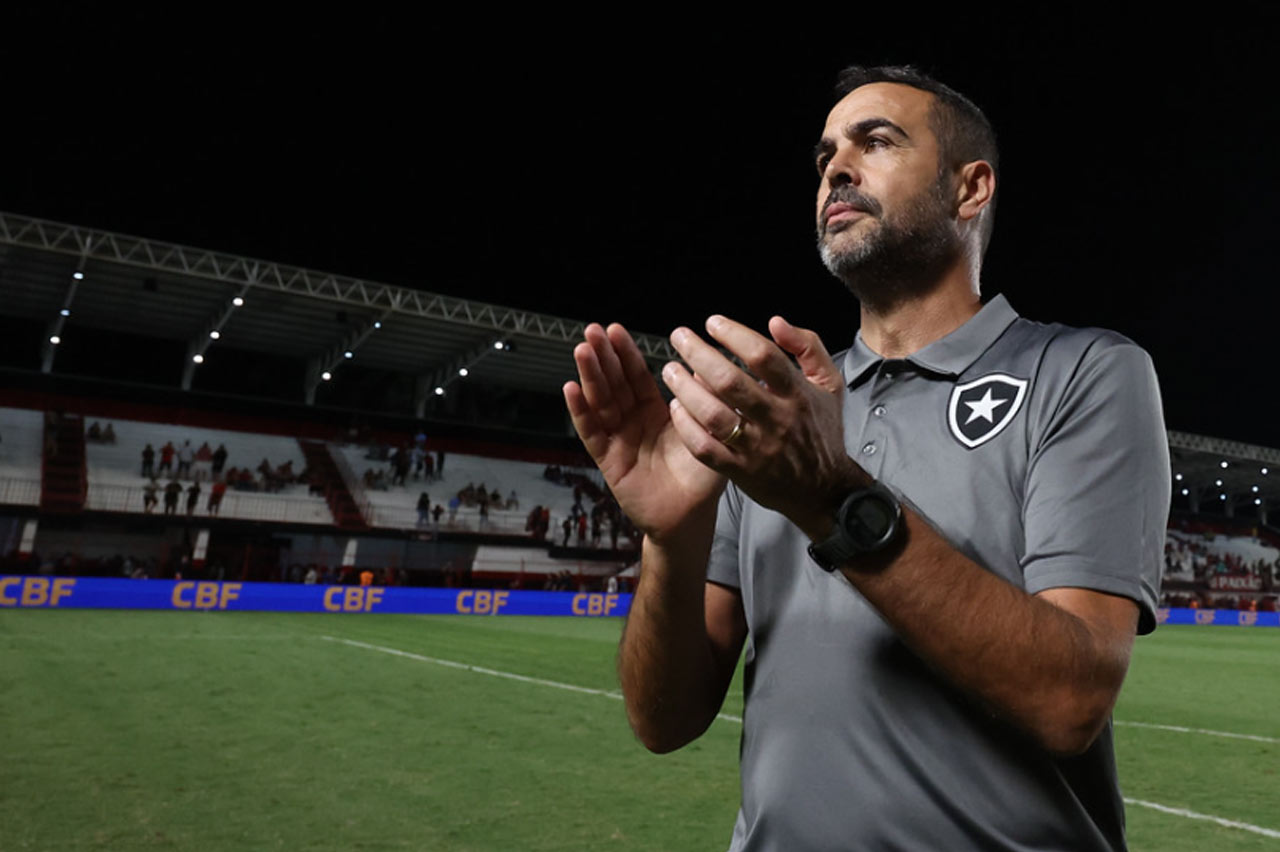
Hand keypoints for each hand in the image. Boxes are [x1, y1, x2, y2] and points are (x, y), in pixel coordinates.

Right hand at [564, 322, 725, 542]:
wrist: (689, 518)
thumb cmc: (701, 479)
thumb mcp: (707, 433)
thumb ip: (704, 400)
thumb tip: (709, 362)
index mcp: (655, 413)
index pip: (637, 377)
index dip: (626, 353)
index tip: (614, 329)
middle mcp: (633, 422)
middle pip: (614, 384)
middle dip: (603, 357)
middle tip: (592, 330)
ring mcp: (618, 439)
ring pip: (600, 402)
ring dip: (590, 376)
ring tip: (582, 350)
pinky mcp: (608, 460)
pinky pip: (592, 433)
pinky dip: (580, 411)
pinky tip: (571, 389)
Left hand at [662, 314, 867, 538]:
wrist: (823, 490)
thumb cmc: (820, 432)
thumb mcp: (829, 384)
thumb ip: (808, 346)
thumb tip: (775, 322)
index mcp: (798, 394)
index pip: (763, 356)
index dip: (734, 334)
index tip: (713, 323)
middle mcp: (776, 419)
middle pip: (730, 382)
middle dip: (699, 354)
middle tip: (680, 337)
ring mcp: (756, 447)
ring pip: (713, 414)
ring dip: (685, 389)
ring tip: (671, 370)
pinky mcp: (740, 471)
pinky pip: (705, 448)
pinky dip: (686, 427)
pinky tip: (675, 408)